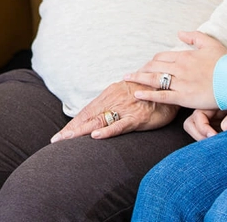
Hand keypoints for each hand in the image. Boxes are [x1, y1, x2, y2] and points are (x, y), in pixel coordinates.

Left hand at [49, 81, 178, 142]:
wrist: (170, 86)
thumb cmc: (148, 94)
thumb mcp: (127, 96)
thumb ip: (114, 103)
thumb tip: (101, 114)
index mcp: (110, 94)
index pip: (87, 111)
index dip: (73, 123)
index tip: (60, 134)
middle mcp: (114, 99)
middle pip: (88, 116)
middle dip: (71, 129)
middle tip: (56, 140)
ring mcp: (125, 109)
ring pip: (99, 121)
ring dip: (82, 131)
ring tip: (67, 139)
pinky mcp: (137, 117)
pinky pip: (120, 125)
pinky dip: (107, 131)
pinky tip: (96, 136)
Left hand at [123, 31, 226, 109]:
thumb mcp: (211, 44)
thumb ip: (194, 37)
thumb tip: (179, 32)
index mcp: (185, 56)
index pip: (162, 57)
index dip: (152, 62)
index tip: (146, 66)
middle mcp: (180, 68)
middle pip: (154, 67)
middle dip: (142, 70)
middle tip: (132, 73)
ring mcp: (181, 83)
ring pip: (155, 80)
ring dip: (139, 78)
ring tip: (127, 79)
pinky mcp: (184, 97)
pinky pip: (162, 96)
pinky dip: (148, 94)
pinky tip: (137, 93)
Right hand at [183, 102, 226, 140]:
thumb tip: (226, 128)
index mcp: (213, 100)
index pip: (197, 117)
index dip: (203, 129)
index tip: (214, 137)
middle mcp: (210, 109)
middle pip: (191, 123)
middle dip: (199, 135)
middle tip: (215, 143)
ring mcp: (214, 118)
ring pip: (197, 129)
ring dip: (203, 138)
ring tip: (219, 143)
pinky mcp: (220, 125)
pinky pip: (209, 134)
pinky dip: (211, 141)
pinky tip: (224, 144)